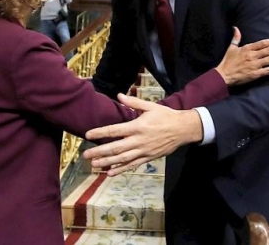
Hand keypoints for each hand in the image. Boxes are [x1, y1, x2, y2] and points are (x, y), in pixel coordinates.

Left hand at [84, 96, 202, 175]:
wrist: (183, 129)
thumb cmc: (166, 116)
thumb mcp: (151, 106)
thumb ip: (134, 103)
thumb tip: (119, 96)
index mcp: (138, 126)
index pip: (115, 130)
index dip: (100, 133)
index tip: (88, 135)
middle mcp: (139, 140)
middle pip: (115, 148)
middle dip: (99, 152)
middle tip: (86, 155)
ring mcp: (143, 151)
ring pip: (122, 159)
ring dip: (107, 162)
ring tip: (94, 165)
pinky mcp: (148, 157)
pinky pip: (132, 165)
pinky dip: (121, 169)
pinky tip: (111, 173)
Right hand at [215, 27, 268, 85]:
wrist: (224, 75)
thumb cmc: (227, 62)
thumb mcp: (231, 48)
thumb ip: (236, 37)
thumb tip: (236, 28)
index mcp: (247, 48)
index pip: (263, 43)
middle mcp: (252, 56)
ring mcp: (255, 65)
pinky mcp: (255, 74)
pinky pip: (267, 71)